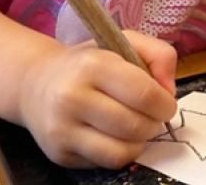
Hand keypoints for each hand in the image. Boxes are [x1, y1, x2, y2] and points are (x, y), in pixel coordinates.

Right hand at [19, 31, 176, 167]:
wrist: (36, 83)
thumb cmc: (89, 63)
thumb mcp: (124, 42)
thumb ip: (158, 54)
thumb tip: (169, 90)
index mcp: (93, 65)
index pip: (144, 94)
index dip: (165, 104)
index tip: (166, 103)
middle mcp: (73, 97)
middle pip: (135, 126)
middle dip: (154, 124)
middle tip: (151, 116)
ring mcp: (62, 129)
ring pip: (121, 152)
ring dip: (139, 142)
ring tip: (135, 127)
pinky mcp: (59, 153)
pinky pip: (105, 163)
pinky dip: (119, 153)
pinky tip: (115, 137)